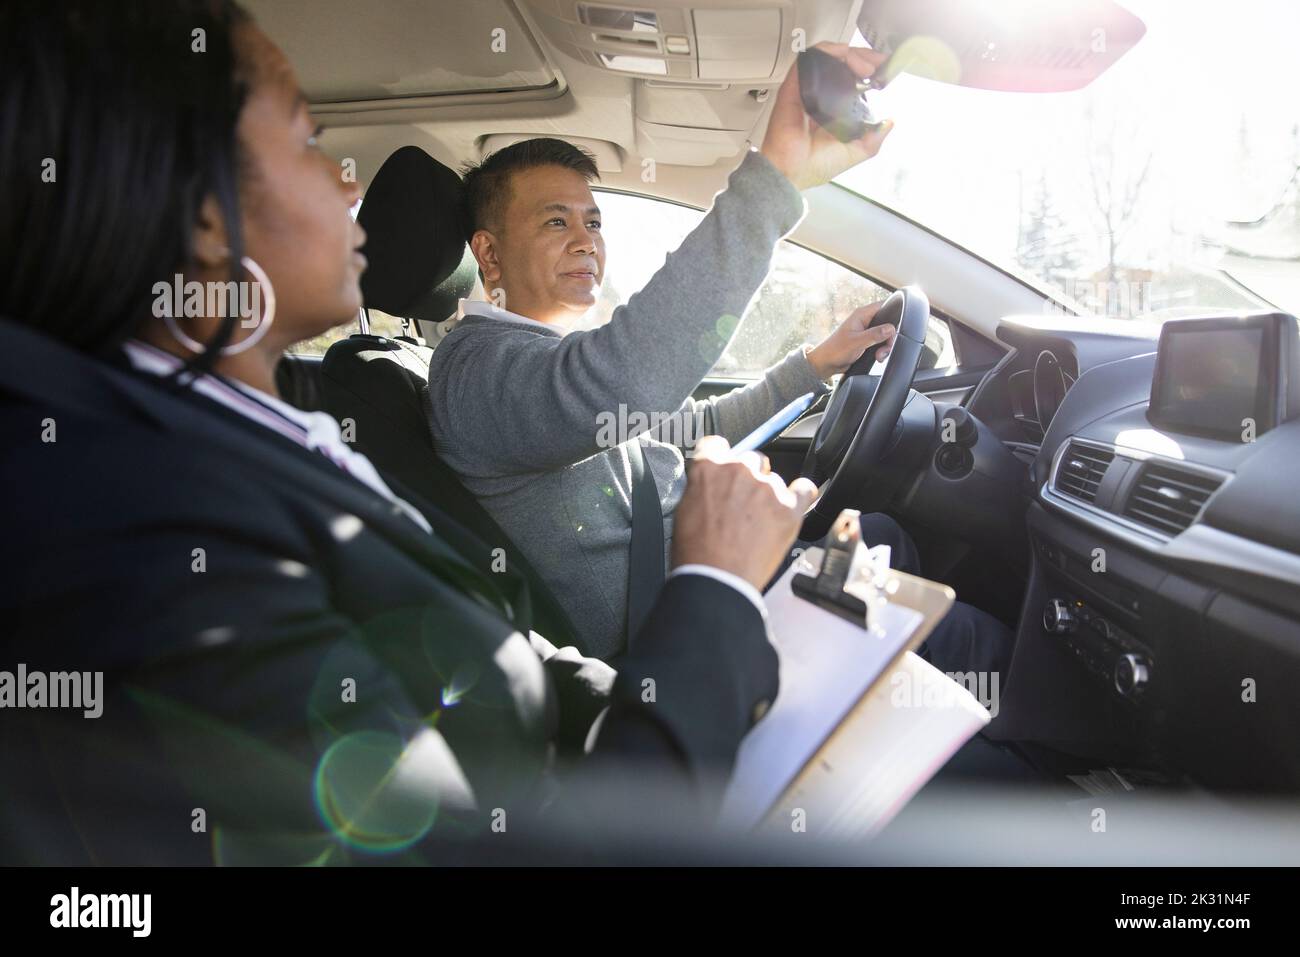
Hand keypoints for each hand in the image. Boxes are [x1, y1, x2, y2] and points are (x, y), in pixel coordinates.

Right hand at [673, 435, 818, 591]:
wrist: (717, 581)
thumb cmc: (697, 553)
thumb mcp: (684, 509)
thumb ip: (701, 486)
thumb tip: (710, 483)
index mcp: (709, 469)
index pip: (716, 445)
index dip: (719, 458)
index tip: (723, 468)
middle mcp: (739, 471)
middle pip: (751, 459)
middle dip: (747, 477)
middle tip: (742, 504)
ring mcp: (767, 488)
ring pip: (774, 478)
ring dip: (768, 494)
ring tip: (759, 523)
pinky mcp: (789, 507)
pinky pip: (805, 489)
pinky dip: (800, 496)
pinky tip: (790, 507)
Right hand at [760, 42, 894, 190]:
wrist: (791, 172)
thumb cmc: (813, 166)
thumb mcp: (854, 153)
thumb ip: (872, 139)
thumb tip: (888, 124)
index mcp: (833, 108)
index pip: (851, 77)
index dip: (868, 68)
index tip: (883, 69)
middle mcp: (819, 96)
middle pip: (842, 62)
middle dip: (863, 56)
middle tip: (875, 66)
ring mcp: (805, 90)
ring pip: (826, 56)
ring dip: (848, 52)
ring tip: (862, 65)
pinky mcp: (792, 87)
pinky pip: (808, 60)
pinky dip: (826, 51)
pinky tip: (841, 55)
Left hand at [805, 301, 896, 378]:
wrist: (826, 363)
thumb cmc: (835, 350)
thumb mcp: (857, 342)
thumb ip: (874, 334)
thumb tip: (890, 329)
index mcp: (861, 315)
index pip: (883, 306)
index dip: (892, 315)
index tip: (894, 329)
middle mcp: (865, 321)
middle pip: (887, 323)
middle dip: (889, 337)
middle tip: (885, 348)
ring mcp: (866, 331)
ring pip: (885, 335)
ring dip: (885, 346)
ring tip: (879, 355)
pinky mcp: (866, 341)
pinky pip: (880, 343)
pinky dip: (882, 350)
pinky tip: (878, 357)